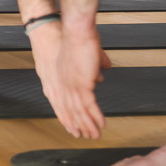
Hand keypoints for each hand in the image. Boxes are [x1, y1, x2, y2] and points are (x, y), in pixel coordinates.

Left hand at [29, 20, 107, 137]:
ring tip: (95, 135)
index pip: (64, 101)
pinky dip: (96, 116)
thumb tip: (102, 69)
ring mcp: (72, 85)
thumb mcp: (87, 53)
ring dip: (89, 125)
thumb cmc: (81, 36)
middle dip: (78, 125)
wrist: (76, 29)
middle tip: (84, 136)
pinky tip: (101, 124)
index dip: (69, 116)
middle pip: (71, 110)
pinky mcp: (82, 83)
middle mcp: (64, 84)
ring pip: (80, 111)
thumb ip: (94, 64)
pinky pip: (90, 105)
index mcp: (62, 77)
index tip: (73, 126)